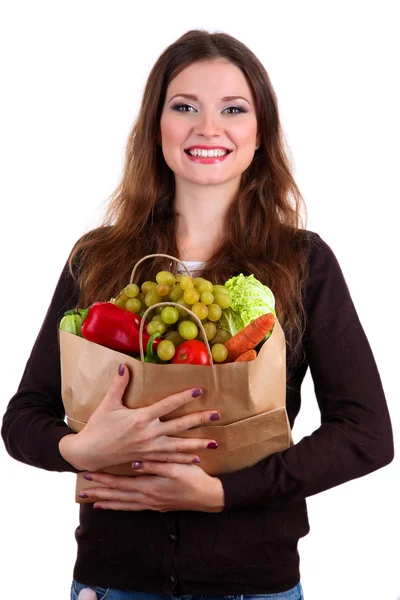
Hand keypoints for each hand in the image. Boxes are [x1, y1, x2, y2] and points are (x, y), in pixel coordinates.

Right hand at [59, 364, 220, 471]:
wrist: (88, 453)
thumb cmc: (97, 427)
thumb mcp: (108, 404)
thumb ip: (118, 385)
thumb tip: (125, 366)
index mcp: (141, 418)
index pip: (168, 405)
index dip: (184, 397)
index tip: (200, 390)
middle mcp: (149, 434)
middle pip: (180, 425)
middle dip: (199, 419)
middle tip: (217, 415)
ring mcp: (149, 449)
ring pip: (179, 446)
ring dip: (197, 444)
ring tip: (215, 442)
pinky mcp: (147, 459)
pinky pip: (169, 460)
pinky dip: (183, 459)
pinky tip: (196, 459)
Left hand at [79, 462, 224, 512]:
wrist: (208, 497)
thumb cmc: (194, 479)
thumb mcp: (177, 468)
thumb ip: (155, 465)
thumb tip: (134, 464)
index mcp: (148, 487)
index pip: (120, 483)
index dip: (104, 479)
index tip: (88, 475)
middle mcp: (146, 498)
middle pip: (117, 496)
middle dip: (99, 493)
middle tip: (82, 492)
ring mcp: (151, 504)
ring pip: (124, 504)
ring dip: (108, 502)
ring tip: (94, 502)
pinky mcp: (157, 506)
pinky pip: (133, 508)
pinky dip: (122, 507)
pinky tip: (118, 505)